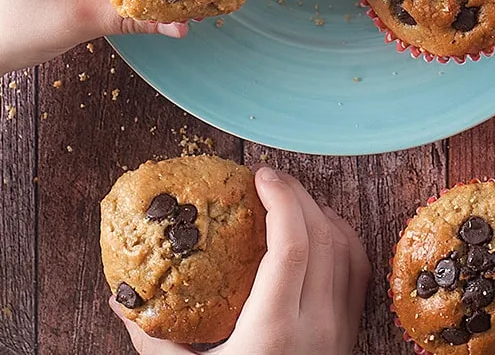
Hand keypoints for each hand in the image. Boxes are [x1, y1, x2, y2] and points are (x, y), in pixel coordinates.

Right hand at [113, 167, 370, 354]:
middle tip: (267, 180)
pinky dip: (341, 241)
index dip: (282, 199)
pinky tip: (318, 234)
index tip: (259, 174)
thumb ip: (153, 341)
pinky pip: (357, 274)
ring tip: (290, 200)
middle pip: (324, 237)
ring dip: (322, 213)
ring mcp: (341, 334)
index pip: (294, 246)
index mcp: (275, 335)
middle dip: (299, 195)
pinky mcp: (350, 339)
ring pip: (348, 250)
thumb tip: (119, 298)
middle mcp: (318, 330)